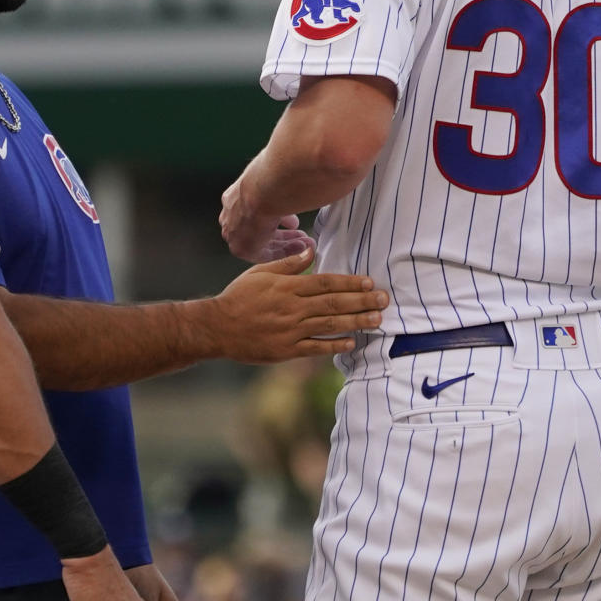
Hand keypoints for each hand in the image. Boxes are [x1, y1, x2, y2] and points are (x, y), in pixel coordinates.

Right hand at [202, 246, 388, 361]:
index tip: (369, 282)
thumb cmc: (239, 297)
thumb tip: (311, 250)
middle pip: (333, 304)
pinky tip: (351, 343)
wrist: (217, 327)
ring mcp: (290, 331)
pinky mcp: (286, 350)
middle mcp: (292, 308)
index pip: (325, 283)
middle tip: (384, 300)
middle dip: (361, 301)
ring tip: (377, 320)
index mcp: (287, 287)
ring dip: (355, 323)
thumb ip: (288, 264)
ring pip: (329, 326)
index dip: (350, 283)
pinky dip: (334, 346)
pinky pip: (315, 348)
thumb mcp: (260, 273)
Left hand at [220, 178, 312, 262]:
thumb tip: (298, 182)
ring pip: (262, 241)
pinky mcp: (242, 248)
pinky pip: (265, 253)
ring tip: (303, 240)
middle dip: (281, 232)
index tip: (291, 220)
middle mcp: (232, 215)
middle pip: (258, 229)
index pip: (253, 212)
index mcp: (234, 197)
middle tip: (299, 233)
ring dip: (285, 242)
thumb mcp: (274, 177)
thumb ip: (282, 185)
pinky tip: (299, 246)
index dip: (275, 217)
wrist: (263, 189)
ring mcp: (235, 232)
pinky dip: (284, 251)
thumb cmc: (270, 177)